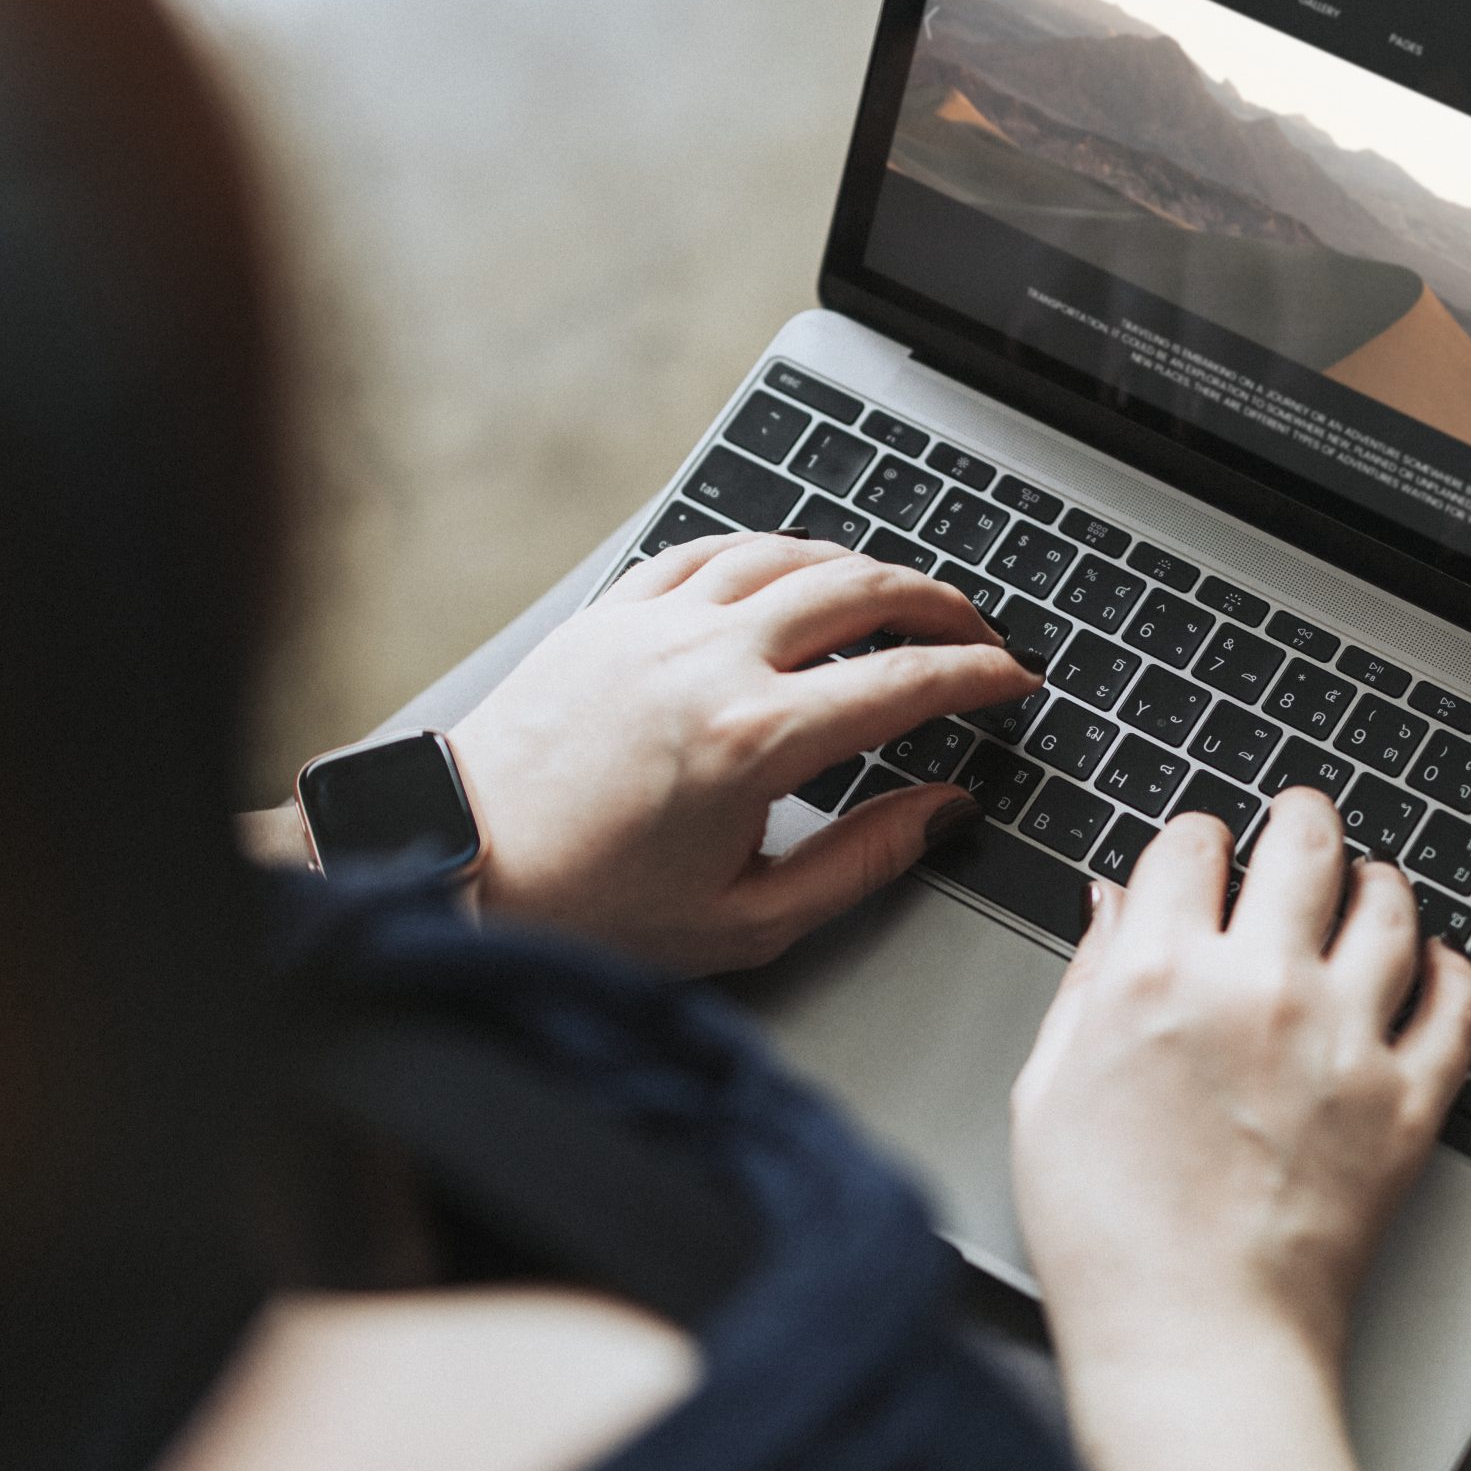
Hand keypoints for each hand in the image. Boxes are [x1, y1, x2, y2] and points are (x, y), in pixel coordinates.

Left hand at [445, 532, 1041, 972]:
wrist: (457, 867)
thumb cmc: (588, 907)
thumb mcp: (747, 919)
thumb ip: (863, 860)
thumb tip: (943, 812)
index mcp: (755, 741)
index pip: (904, 682)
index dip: (978, 675)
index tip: (1013, 680)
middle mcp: (710, 661)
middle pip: (861, 591)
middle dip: (939, 603)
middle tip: (976, 630)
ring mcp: (655, 624)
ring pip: (790, 554)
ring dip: (861, 567)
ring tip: (899, 597)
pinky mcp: (610, 612)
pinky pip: (710, 550)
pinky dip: (769, 552)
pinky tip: (790, 572)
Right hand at [1012, 792, 1470, 1376]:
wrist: (1194, 1339)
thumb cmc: (1106, 1235)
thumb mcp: (1049, 1090)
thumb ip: (1086, 981)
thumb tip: (1113, 905)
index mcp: (1158, 973)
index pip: (1192, 841)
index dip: (1195, 839)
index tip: (1201, 856)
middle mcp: (1260, 986)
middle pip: (1304, 842)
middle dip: (1299, 819)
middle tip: (1301, 822)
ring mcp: (1344, 1039)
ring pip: (1390, 904)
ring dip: (1377, 881)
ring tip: (1369, 885)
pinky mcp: (1407, 1101)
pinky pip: (1457, 1002)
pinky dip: (1451, 970)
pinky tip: (1434, 966)